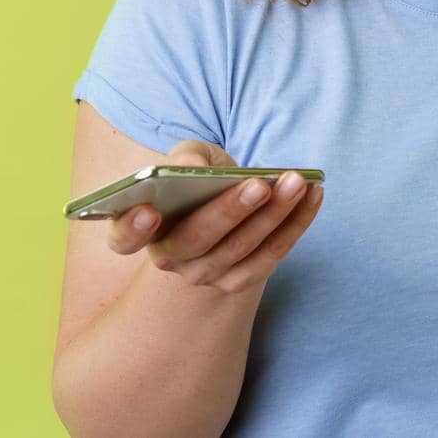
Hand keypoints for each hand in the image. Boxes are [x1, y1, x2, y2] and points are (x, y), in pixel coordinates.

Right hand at [105, 138, 323, 294]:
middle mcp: (170, 259)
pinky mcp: (241, 280)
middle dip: (230, 211)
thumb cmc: (196, 176)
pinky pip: (272, 256)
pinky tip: (313, 194)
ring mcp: (206, 275)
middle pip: (196, 241)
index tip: (148, 211)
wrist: (219, 204)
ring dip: (274, 215)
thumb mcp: (188, 157)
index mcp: (141, 230)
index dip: (132, 227)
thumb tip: (191, 166)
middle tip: (260, 185)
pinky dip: (296, 224)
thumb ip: (185, 157)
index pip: (124, 238)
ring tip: (297, 181)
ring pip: (241, 249)